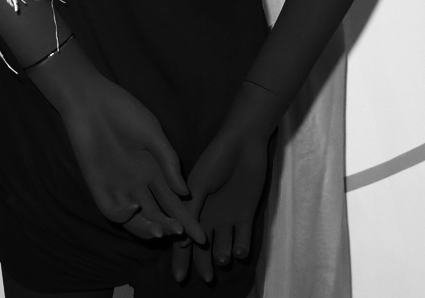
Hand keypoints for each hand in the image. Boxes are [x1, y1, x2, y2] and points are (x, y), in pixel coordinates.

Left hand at [28, 40, 205, 242]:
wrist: (91, 100)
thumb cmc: (125, 111)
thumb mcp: (153, 135)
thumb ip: (169, 163)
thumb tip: (186, 193)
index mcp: (155, 171)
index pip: (174, 203)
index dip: (188, 219)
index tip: (201, 236)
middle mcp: (138, 183)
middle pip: (157, 215)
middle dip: (170, 227)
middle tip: (181, 234)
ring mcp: (117, 186)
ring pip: (135, 219)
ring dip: (148, 227)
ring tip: (162, 230)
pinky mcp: (97, 185)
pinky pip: (110, 209)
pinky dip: (123, 215)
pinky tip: (135, 208)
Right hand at [172, 82, 277, 282]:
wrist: (242, 145)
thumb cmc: (215, 160)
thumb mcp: (198, 185)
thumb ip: (191, 211)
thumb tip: (181, 240)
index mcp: (191, 208)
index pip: (183, 237)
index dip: (180, 258)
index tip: (178, 277)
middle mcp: (208, 215)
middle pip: (203, 247)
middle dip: (202, 264)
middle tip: (205, 278)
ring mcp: (227, 216)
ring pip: (223, 245)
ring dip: (222, 254)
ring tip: (222, 257)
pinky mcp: (246, 214)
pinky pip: (243, 236)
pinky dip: (241, 247)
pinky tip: (239, 251)